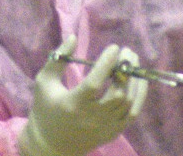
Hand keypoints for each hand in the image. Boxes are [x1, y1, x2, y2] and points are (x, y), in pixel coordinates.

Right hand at [18, 35, 148, 155]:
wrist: (50, 145)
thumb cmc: (45, 109)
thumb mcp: (44, 81)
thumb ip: (58, 59)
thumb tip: (73, 37)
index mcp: (73, 104)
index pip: (95, 83)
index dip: (106, 64)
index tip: (114, 47)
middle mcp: (91, 117)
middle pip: (117, 93)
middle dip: (125, 70)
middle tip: (127, 52)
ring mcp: (105, 127)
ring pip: (128, 103)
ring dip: (134, 81)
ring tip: (133, 62)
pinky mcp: (112, 133)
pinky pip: (132, 114)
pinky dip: (139, 97)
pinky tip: (138, 81)